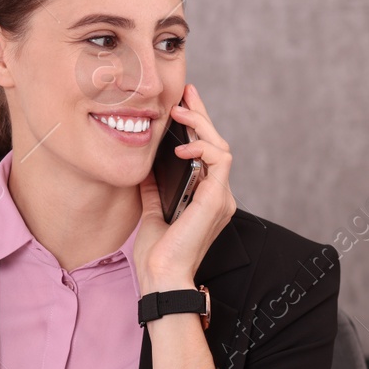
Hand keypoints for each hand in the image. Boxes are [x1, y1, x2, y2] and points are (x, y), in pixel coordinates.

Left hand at [135, 84, 236, 291]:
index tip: (182, 103)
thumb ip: (154, 189)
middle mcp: (218, 196)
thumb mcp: (152, 211)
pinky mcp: (217, 198)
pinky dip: (203, 146)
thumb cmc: (158, 254)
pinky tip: (182, 145)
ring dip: (201, 125)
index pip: (207, 154)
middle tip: (186, 91)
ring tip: (180, 111)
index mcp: (206, 198)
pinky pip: (220, 160)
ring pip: (222, 147)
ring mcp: (220, 197)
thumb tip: (147, 167)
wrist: (162, 276)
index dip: (197, 126)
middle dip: (201, 114)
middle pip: (216, 144)